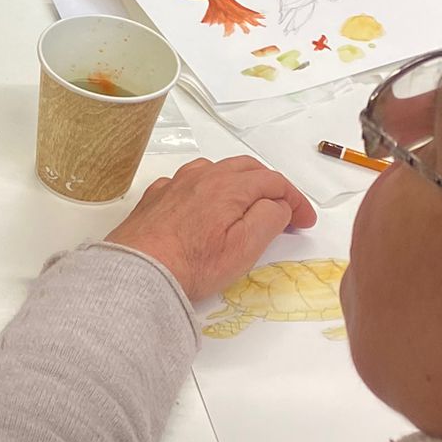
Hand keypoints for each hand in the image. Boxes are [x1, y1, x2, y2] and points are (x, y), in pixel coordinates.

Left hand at [106, 156, 316, 303]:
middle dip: (270, 187)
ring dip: (238, 184)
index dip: (295, 200)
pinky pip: (187, 183)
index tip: (304, 221)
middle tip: (283, 213)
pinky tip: (206, 210)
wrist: (136, 273)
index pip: (273, 181)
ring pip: (215, 171)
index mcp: (227, 185)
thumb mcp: (245, 246)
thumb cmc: (192, 265)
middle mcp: (199, 177)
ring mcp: (174, 185)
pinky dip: (207, 190)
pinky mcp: (155, 198)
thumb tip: (279, 203)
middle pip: (245, 168)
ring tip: (247, 208)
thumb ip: (269, 217)